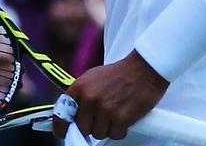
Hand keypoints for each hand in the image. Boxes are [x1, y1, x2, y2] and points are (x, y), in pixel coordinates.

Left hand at [54, 51, 168, 140]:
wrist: (143, 70)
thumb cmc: (119, 74)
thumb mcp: (92, 78)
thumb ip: (81, 95)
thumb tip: (72, 113)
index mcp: (80, 87)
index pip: (63, 113)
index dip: (61, 126)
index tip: (61, 133)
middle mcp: (90, 99)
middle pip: (82, 127)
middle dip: (90, 126)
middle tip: (100, 118)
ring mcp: (105, 109)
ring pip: (98, 133)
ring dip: (106, 128)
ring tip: (114, 116)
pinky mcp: (121, 118)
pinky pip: (115, 135)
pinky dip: (119, 131)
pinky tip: (123, 119)